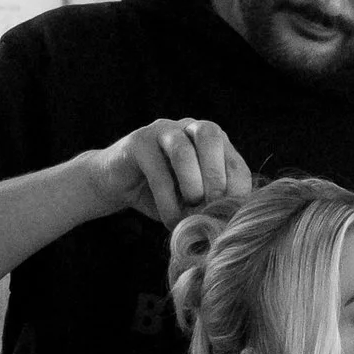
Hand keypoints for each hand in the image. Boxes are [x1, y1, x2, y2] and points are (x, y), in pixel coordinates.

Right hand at [87, 118, 252, 226]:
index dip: (237, 190)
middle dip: (216, 177)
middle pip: (212, 136)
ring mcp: (163, 130)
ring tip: (190, 211)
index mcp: (213, 143)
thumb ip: (211, 205)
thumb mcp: (192, 202)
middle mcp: (190, 128)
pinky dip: (167, 200)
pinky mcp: (138, 142)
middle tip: (213, 207)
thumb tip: (230, 224)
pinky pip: (156, 169)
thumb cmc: (161, 195)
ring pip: (183, 149)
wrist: (116, 185)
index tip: (230, 217)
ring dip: (191, 185)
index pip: (235, 160)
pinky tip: (169, 219)